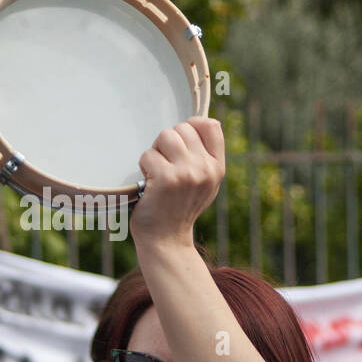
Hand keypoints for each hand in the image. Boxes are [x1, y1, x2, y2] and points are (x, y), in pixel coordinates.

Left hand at [131, 116, 224, 248]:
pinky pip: (148, 154)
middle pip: (182, 128)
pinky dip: (144, 166)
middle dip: (167, 142)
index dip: (192, 125)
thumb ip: (205, 156)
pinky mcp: (167, 179)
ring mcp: (188, 173)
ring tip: (156, 172)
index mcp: (217, 167)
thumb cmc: (179, 208)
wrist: (166, 240)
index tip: (180, 140)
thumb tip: (198, 122)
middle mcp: (206, 169)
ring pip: (165, 136)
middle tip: (164, 165)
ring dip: (155, 152)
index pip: (211, 125)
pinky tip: (149, 183)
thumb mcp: (204, 183)